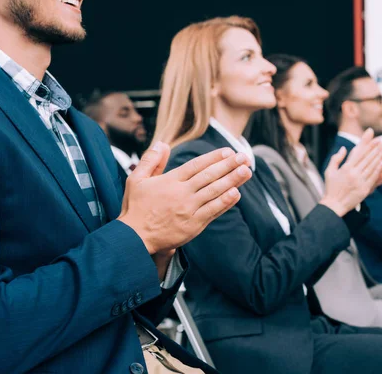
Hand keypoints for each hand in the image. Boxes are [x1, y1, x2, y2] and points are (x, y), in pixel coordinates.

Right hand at [118, 142, 252, 255]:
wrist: (134, 238)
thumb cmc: (135, 208)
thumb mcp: (136, 180)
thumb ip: (151, 161)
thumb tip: (162, 144)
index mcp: (170, 181)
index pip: (197, 165)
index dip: (214, 157)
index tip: (228, 151)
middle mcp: (182, 193)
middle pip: (210, 176)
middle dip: (229, 165)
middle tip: (244, 157)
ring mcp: (189, 209)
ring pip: (215, 191)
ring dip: (233, 180)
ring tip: (246, 171)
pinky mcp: (194, 225)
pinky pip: (213, 211)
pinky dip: (226, 202)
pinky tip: (236, 193)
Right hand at [320, 129, 381, 216]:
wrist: (334, 205)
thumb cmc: (331, 188)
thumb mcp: (329, 171)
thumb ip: (336, 158)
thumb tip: (343, 148)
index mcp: (345, 168)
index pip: (360, 154)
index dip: (369, 146)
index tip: (377, 139)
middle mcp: (353, 174)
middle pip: (368, 159)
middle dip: (377, 149)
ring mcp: (360, 182)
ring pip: (372, 166)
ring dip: (381, 157)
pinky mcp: (364, 189)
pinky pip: (374, 177)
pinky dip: (380, 169)